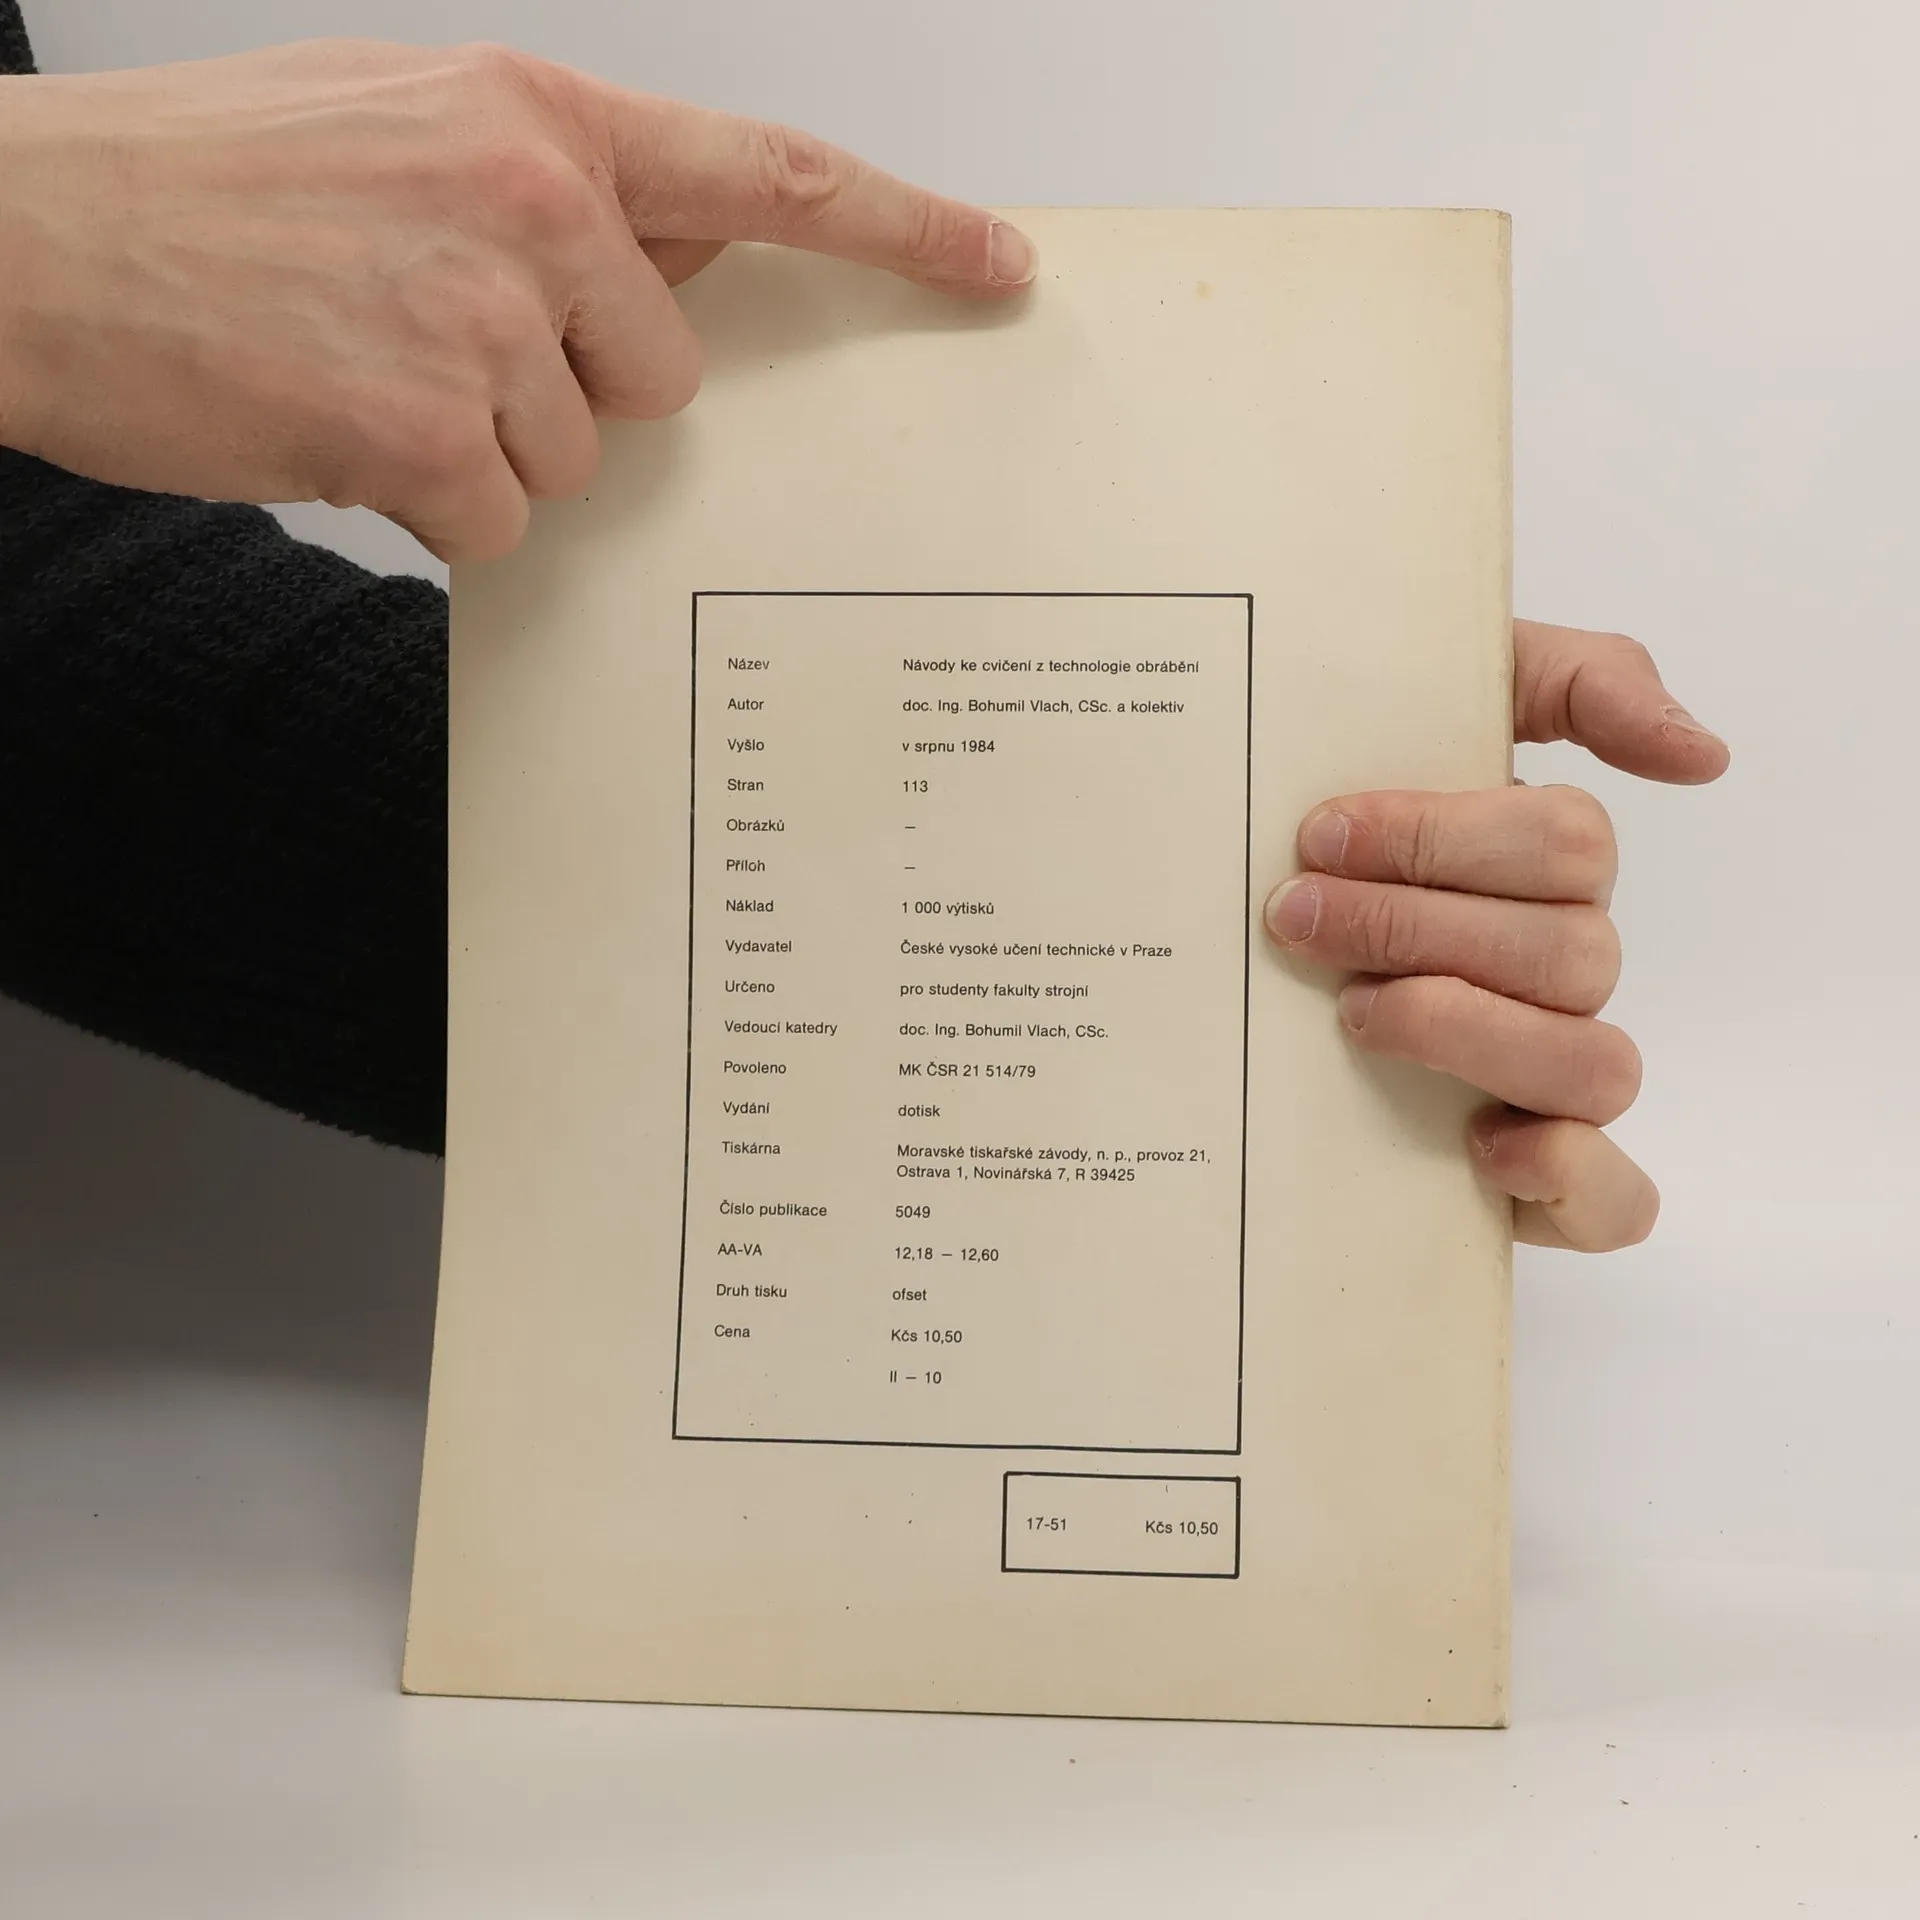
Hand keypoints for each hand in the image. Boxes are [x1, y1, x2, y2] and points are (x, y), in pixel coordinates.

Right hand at [0, 40, 1034, 560]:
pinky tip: (333, 430)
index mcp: (529, 114)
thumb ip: (547, 191)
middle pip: (657, 375)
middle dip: (568, 389)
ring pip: (572, 458)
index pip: (766, 174)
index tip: (997, 263)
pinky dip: (431, 506)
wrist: (22, 238)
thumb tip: (664, 271)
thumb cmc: (202, 186)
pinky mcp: (424, 432)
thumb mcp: (395, 128)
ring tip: (351, 371)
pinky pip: (501, 521)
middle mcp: (524, 203)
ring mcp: (478, 319)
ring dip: (480, 447)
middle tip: (430, 347)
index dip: (902, 226)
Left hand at [1263, 621, 1729, 1251]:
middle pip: (1569, 951)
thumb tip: (1701, 754)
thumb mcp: (1437, 703)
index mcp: (1547, 869)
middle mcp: (1563, 971)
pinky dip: (1565, 1174)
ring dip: (1471, 1032)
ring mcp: (1552, 1074)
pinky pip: (1614, 1199)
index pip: (1563, 844)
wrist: (1245, 931)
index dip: (1442, 839)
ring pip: (1596, 1065)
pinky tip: (1482, 1142)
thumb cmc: (1341, 822)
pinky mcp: (1537, 1175)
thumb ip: (1574, 680)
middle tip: (1297, 917)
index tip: (1319, 835)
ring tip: (1355, 1012)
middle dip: (1418, 926)